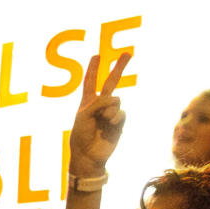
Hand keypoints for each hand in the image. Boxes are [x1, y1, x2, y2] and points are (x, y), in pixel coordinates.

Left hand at [68, 52, 130, 176]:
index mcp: (87, 102)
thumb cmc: (81, 135)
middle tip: (128, 53)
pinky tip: (110, 125)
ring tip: (102, 121)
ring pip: (116, 100)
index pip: (90, 81)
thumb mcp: (84, 115)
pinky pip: (121, 112)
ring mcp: (110, 112)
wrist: (88, 155)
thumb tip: (115, 99)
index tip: (97, 55)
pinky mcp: (119, 122)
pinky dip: (116, 117)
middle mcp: (100, 104)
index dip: (93, 68)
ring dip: (109, 110)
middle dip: (119, 67)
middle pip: (111, 81)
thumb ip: (98, 102)